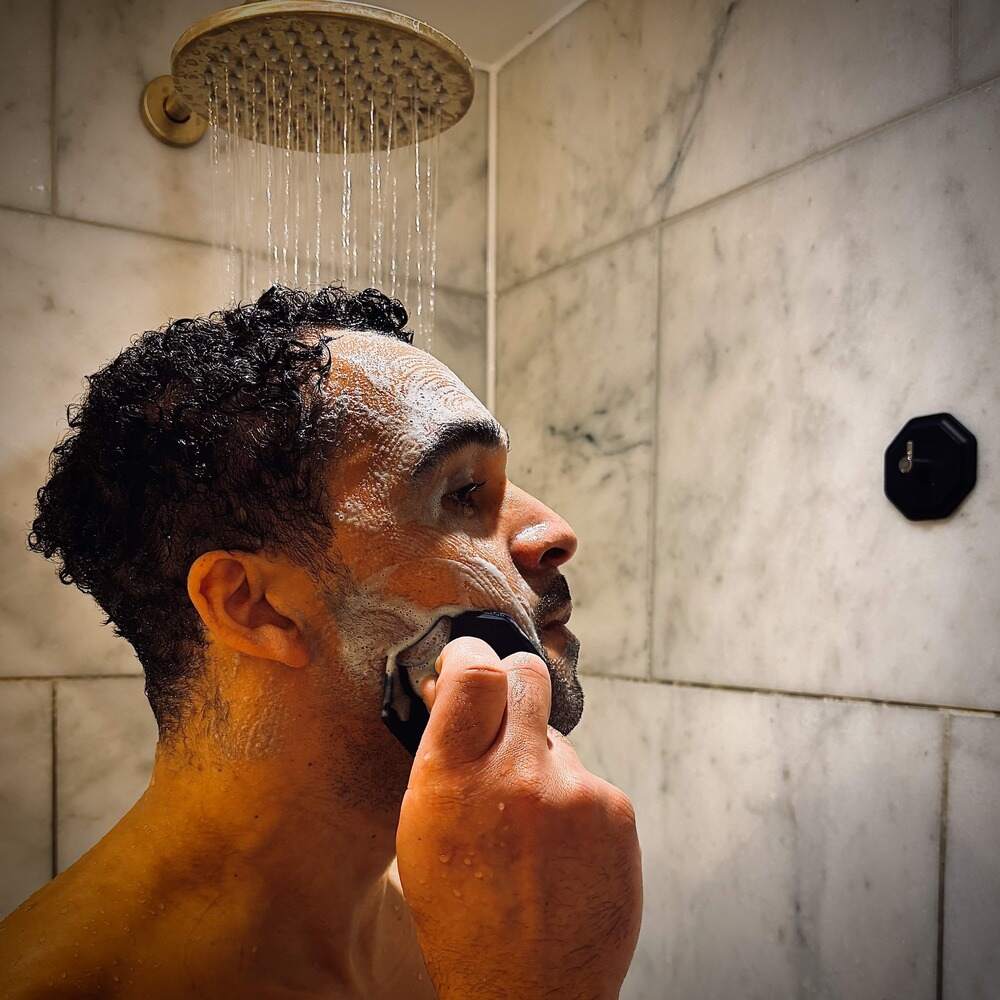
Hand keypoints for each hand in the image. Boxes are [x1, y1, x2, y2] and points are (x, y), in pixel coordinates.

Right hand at [396, 636, 641, 999]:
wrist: (529, 994)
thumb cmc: (462, 919)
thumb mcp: (420, 833)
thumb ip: (440, 757)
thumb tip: (449, 690)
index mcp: (453, 782)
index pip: (473, 672)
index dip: (469, 655)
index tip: (466, 661)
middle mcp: (519, 776)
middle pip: (528, 676)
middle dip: (513, 683)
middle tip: (504, 712)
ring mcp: (576, 793)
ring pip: (556, 739)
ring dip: (541, 765)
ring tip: (530, 830)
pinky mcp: (616, 812)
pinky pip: (587, 781)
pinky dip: (573, 803)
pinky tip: (559, 851)